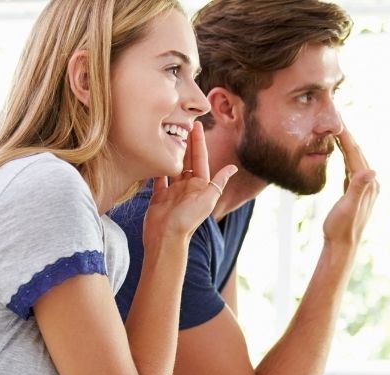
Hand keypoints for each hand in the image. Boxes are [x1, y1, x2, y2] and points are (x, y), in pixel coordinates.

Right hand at [144, 123, 237, 242]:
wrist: (166, 237)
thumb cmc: (187, 219)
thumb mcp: (207, 199)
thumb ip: (218, 182)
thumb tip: (233, 168)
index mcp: (200, 185)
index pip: (200, 158)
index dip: (198, 141)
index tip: (196, 124)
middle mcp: (187, 187)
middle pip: (187, 159)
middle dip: (186, 142)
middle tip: (182, 122)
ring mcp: (173, 191)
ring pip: (173, 166)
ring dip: (172, 151)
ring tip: (168, 133)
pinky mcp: (159, 196)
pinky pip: (158, 177)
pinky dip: (157, 166)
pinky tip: (155, 152)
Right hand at [322, 125, 378, 246]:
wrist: (342, 246)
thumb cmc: (342, 228)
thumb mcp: (348, 207)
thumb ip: (358, 188)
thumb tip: (371, 171)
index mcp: (367, 183)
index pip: (355, 154)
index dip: (346, 136)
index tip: (338, 120)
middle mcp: (369, 183)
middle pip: (357, 153)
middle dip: (347, 135)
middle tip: (337, 117)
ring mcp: (364, 188)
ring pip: (354, 160)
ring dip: (346, 145)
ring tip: (337, 131)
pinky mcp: (355, 192)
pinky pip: (350, 169)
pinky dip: (345, 157)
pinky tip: (340, 153)